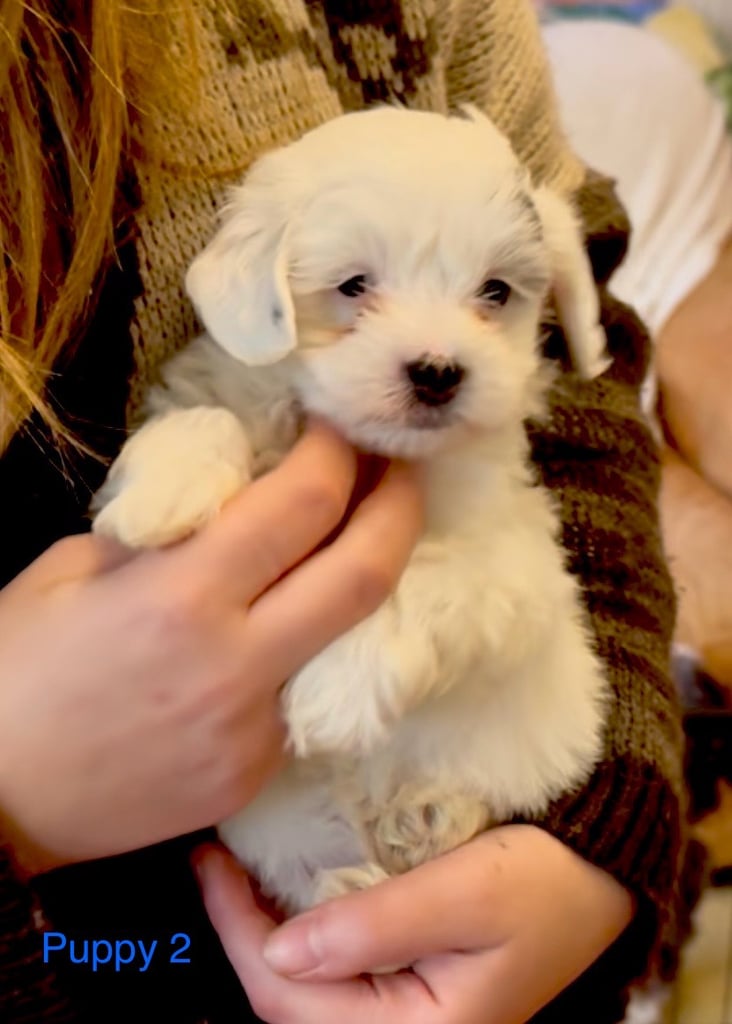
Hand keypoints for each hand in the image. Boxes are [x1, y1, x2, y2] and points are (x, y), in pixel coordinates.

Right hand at [0, 421, 422, 874]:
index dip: (338, 452)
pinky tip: (283, 629)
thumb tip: (234, 501)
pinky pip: (304, 696)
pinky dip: (304, 650)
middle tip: (399, 468)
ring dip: (361, 578)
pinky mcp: (255, 775)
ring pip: (351, 640)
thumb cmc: (15, 670)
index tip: (340, 427)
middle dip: (400, 506)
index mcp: (181, 597)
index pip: (303, 505)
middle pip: (367, 574)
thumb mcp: (73, 571)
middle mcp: (236, 666)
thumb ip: (167, 532)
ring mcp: (254, 730)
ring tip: (355, 537)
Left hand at [194, 825, 633, 1023]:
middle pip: (290, 1006)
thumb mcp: (469, 893)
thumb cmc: (546, 881)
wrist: (598, 874)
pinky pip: (334, 972)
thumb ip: (377, 926)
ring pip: (306, 992)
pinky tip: (283, 890)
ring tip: (234, 874)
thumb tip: (279, 952)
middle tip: (213, 862)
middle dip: (241, 935)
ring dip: (263, 934)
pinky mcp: (407, 985)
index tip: (210, 863)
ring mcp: (405, 1014)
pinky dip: (299, 931)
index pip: (293, 1004)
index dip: (239, 935)